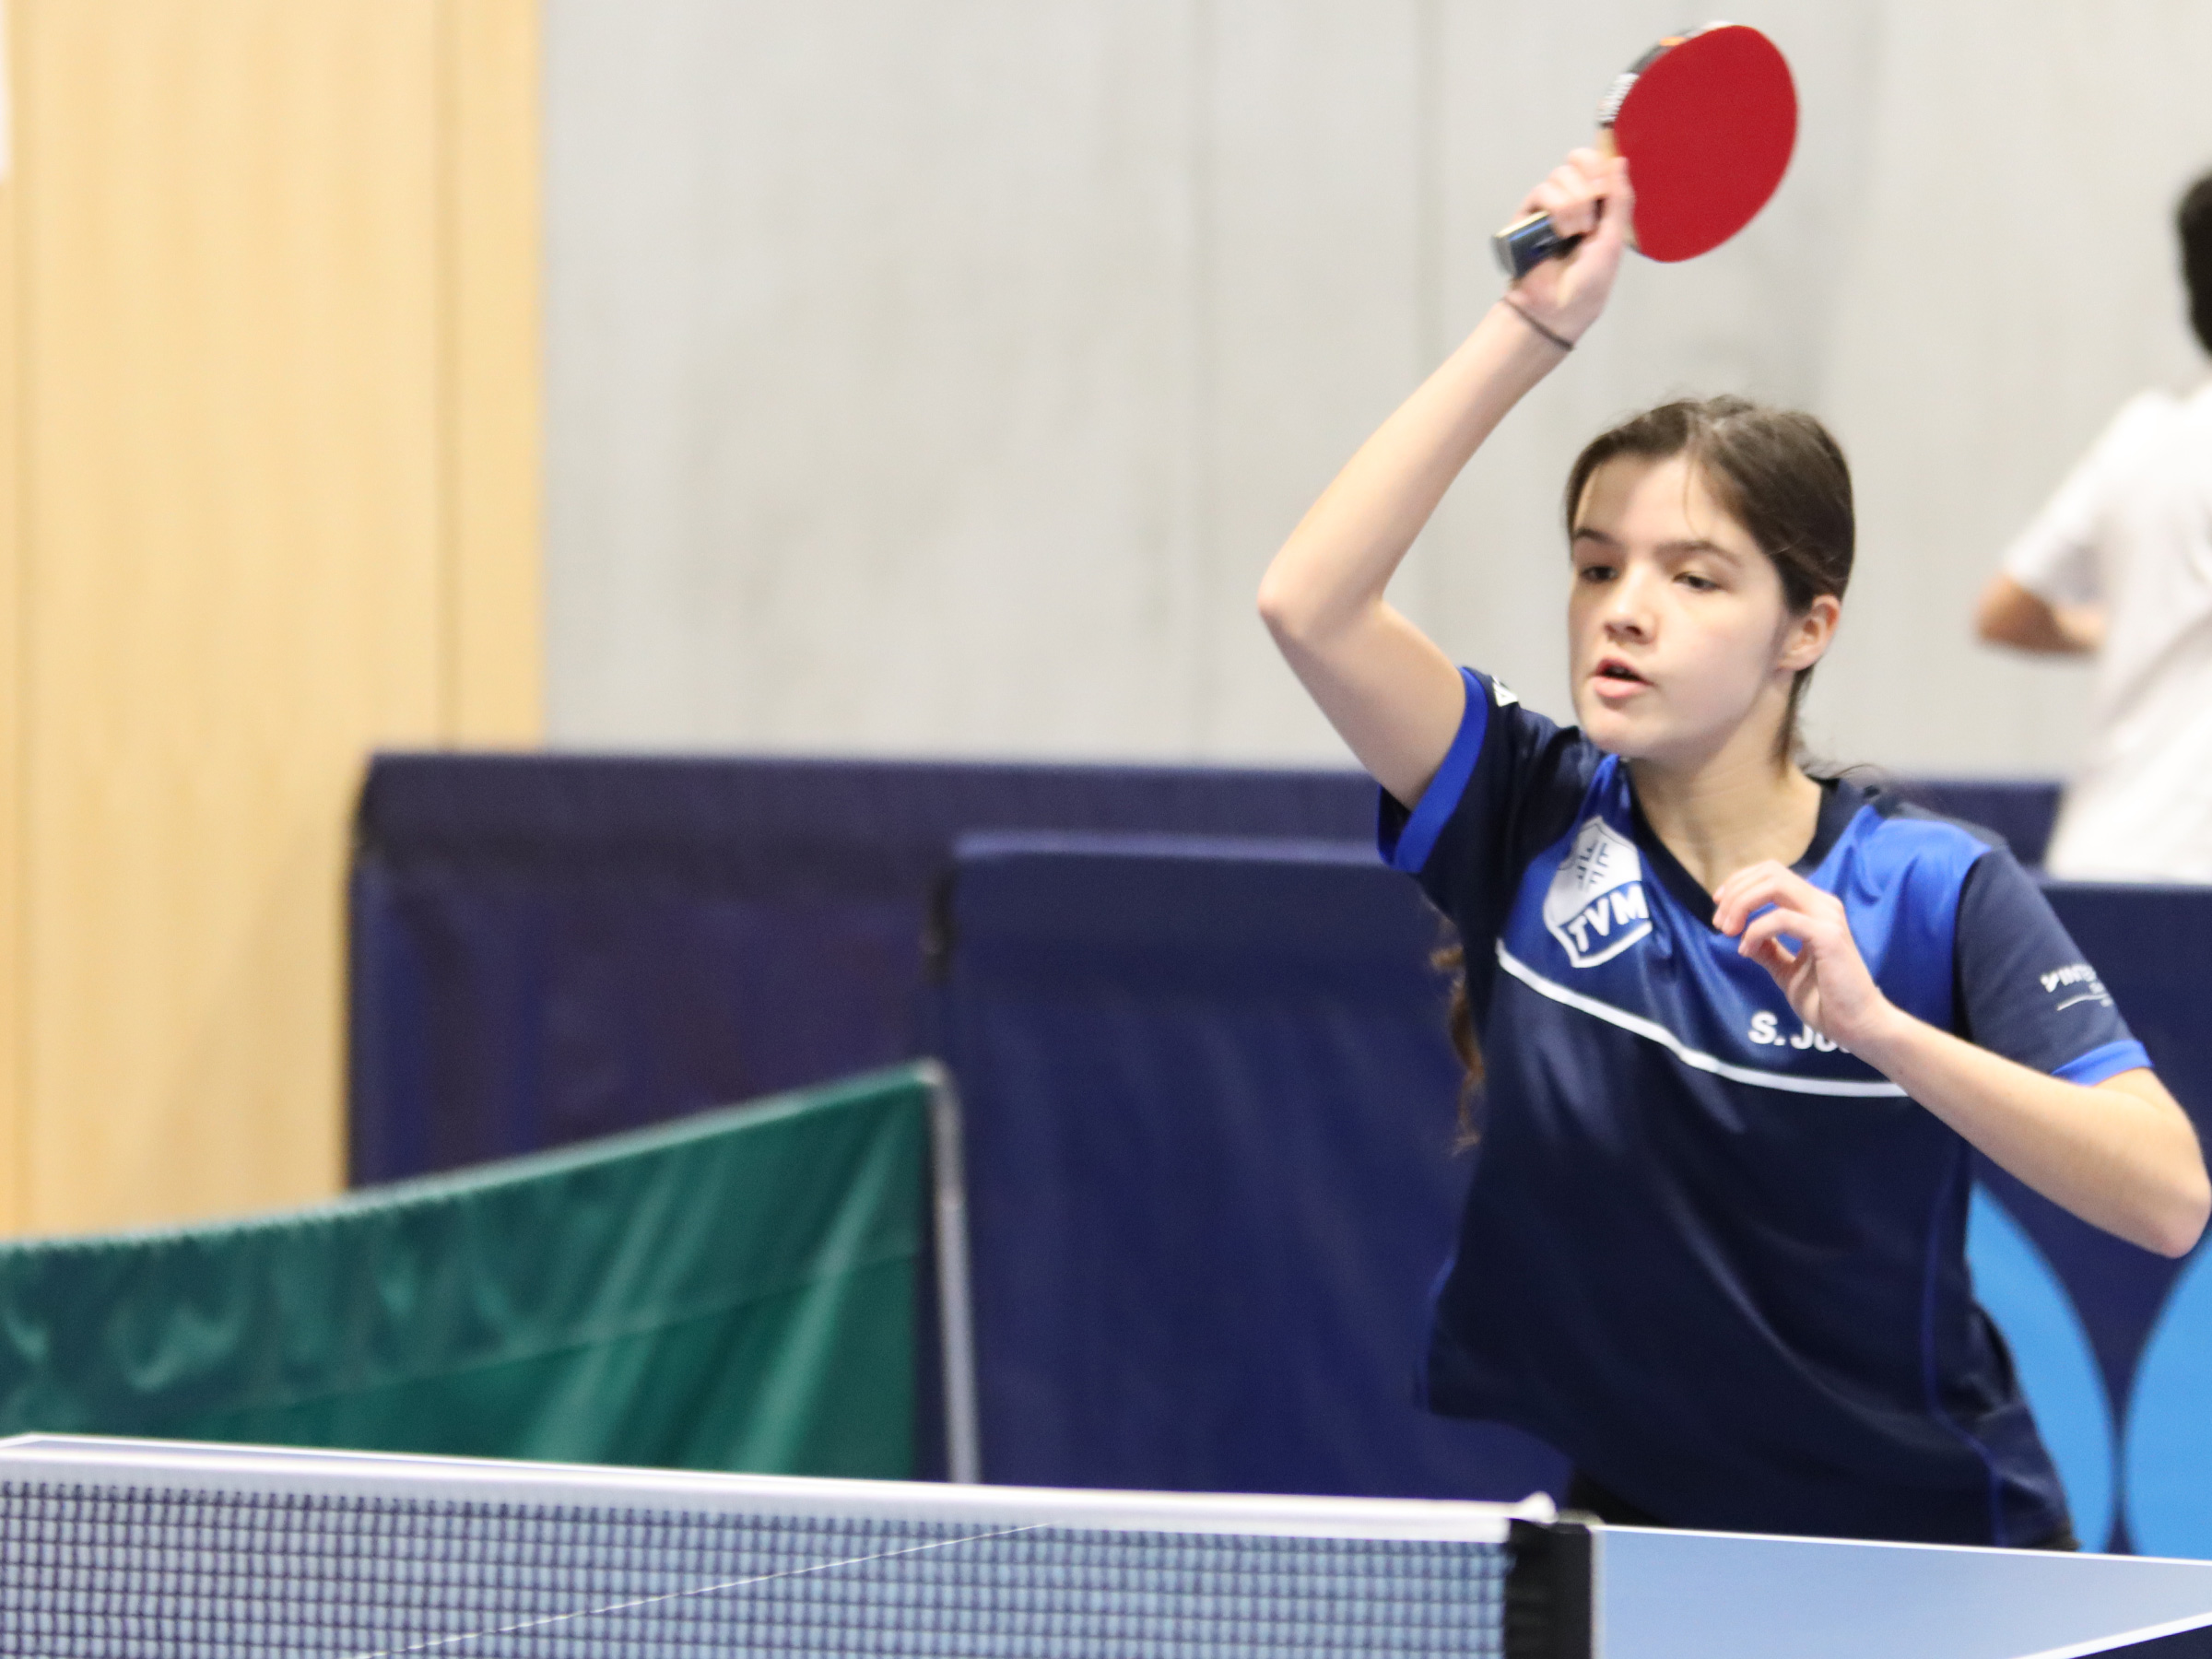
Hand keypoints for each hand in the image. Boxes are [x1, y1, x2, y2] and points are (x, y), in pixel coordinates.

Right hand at [1507, 149, 1632, 344]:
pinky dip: (1557, 209)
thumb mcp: (1613, 239)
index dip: (1600, 166)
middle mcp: (1571, 201)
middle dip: (1589, 181)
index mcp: (1595, 206)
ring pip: (1560, 175)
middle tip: (1594, 207)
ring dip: (1575, 203)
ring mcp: (1547, 208)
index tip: (1605, 188)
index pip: (1595, 165)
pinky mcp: (1525, 217)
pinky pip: (1542, 191)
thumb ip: (1619, 199)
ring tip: (1576, 233)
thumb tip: (1618, 160)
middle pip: (1577, 160)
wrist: (1557, 307)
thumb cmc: (1588, 283)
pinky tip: (1560, 233)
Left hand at [1710, 861, 1898, 1056]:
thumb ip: (1766, 948)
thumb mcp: (1785, 969)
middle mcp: (1823, 905)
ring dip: (1742, 904)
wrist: (1857, 1025)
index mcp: (1814, 908)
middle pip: (1770, 872)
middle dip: (1736, 892)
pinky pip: (1782, 918)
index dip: (1739, 883)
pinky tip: (1747, 951)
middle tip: (1720, 923)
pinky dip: (1756, 931)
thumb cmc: (1826, 1000)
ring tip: (1728, 932)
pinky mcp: (1828, 936)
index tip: (1718, 907)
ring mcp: (1828, 917)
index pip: (1772, 873)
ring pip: (1774, 885)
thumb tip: (1741, 935)